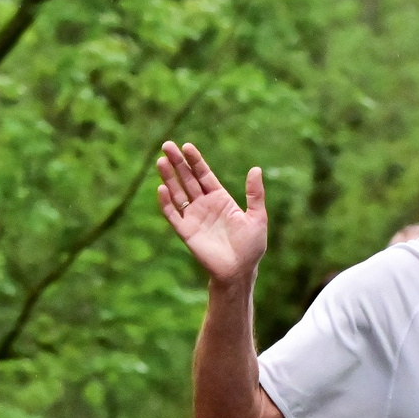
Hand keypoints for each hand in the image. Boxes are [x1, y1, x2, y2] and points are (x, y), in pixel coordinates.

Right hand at [156, 141, 266, 285]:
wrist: (239, 271)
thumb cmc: (251, 247)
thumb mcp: (257, 217)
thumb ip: (255, 194)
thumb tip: (256, 169)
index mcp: (220, 198)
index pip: (204, 174)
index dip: (195, 160)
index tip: (186, 146)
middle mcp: (204, 205)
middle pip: (187, 179)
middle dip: (178, 163)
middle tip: (167, 146)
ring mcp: (194, 217)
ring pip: (178, 193)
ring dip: (169, 178)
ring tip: (161, 161)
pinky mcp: (186, 232)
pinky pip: (173, 215)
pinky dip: (166, 203)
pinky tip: (162, 188)